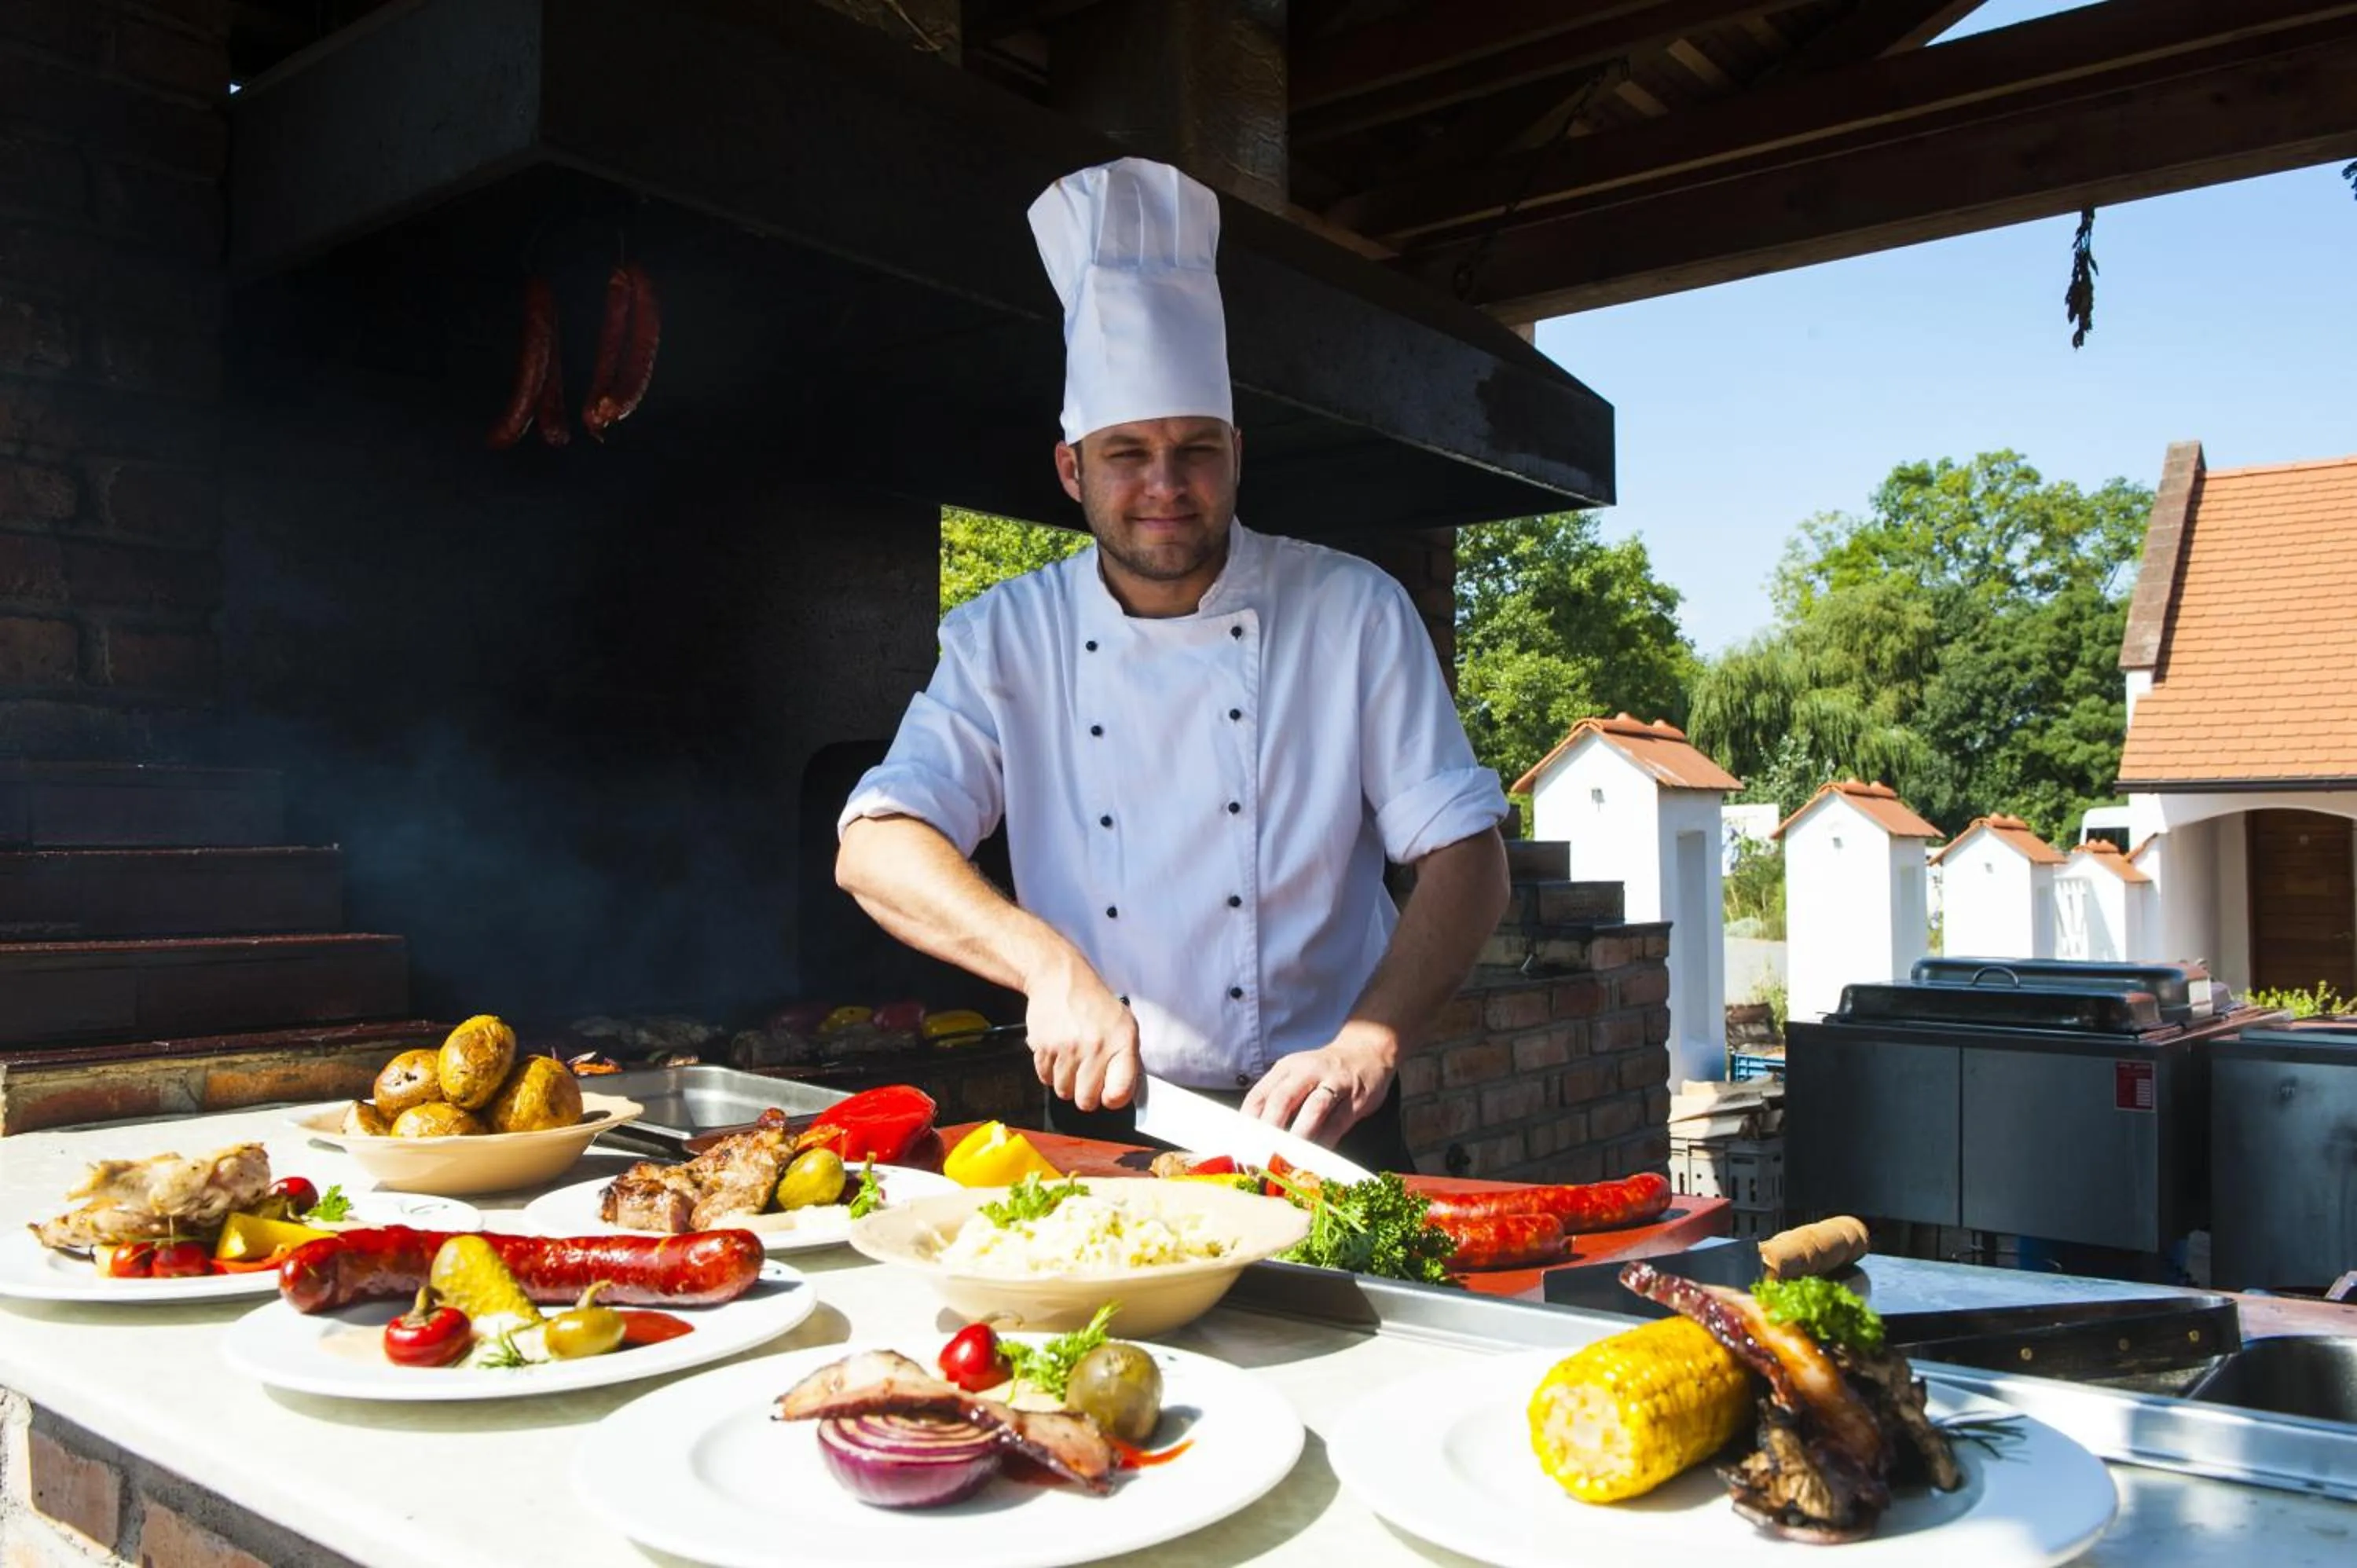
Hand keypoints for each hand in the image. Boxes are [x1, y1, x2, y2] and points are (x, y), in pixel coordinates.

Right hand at [1023, 954, 1141, 1112]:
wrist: (1060, 979)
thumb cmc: (1095, 1004)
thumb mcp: (1124, 1025)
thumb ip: (1126, 1060)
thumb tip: (1120, 1095)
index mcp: (1121, 1042)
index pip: (1119, 1093)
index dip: (1113, 1099)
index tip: (1109, 1093)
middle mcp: (1095, 1047)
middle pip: (1086, 1101)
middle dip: (1086, 1095)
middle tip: (1087, 1077)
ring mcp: (1067, 1048)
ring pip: (1064, 1092)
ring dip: (1067, 1082)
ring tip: (1072, 1060)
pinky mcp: (1044, 1047)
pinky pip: (1045, 1079)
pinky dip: (1050, 1071)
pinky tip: (1058, 1053)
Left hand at [1241, 1023, 1397, 1147]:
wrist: (1367, 1052)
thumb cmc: (1323, 1072)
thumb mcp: (1295, 1076)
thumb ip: (1276, 1101)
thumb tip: (1252, 1137)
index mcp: (1285, 1068)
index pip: (1259, 1095)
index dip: (1247, 1123)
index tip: (1241, 1146)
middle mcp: (1307, 1071)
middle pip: (1282, 1100)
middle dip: (1269, 1130)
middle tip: (1261, 1156)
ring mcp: (1334, 1083)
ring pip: (1313, 1109)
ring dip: (1299, 1136)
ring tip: (1288, 1158)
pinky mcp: (1356, 1098)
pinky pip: (1338, 1122)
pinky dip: (1325, 1141)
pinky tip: (1316, 1157)